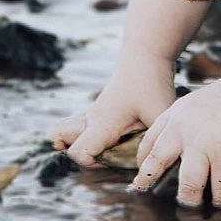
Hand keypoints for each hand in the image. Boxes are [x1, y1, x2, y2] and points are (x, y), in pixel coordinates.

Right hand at [49, 51, 176, 166]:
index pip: (78, 153)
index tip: (113, 160)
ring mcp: (94, 113)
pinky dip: (92, 137)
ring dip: (85, 145)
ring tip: (111, 148)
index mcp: (102, 124)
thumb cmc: (151, 83)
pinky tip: (118, 137)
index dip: (90, 164)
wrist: (146, 53)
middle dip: (81, 156)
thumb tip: (148, 166)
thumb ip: (152, 144)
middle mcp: (92, 119)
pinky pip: (84, 128)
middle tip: (108, 156)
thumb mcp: (159, 116)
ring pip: (70, 132)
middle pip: (62, 140)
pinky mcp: (101, 110)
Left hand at [130, 60, 220, 206]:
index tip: (143, 174)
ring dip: (192, 201)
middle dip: (150, 184)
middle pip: (156, 165)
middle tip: (148, 199)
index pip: (150, 141)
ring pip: (187, 189)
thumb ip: (198, 126)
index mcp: (178, 113)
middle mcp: (184, 130)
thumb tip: (202, 157)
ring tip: (195, 211)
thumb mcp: (207, 101)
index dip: (144, 161)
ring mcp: (203, 147)